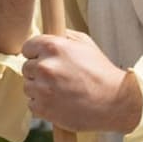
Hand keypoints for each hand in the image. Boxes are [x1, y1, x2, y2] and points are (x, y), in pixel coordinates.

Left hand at [21, 30, 141, 133]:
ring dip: (40, 89)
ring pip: (28, 86)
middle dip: (39, 72)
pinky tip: (60, 103)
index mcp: (53, 47)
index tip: (45, 59)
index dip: (37, 54)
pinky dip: (43, 105)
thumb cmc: (102, 73)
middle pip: (26, 67)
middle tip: (59, 78)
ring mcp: (42, 88)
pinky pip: (32, 104)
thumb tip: (49, 33)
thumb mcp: (86, 45)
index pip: (27, 47)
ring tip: (62, 91)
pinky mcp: (42, 107)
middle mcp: (45, 66)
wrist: (116, 102)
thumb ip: (64, 37)